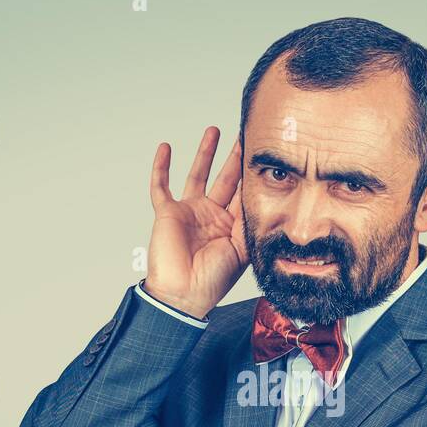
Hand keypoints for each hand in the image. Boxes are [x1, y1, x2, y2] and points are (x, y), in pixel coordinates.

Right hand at [143, 125, 247, 319]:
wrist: (184, 294)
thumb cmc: (213, 280)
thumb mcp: (242, 250)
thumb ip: (251, 223)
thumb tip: (265, 199)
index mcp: (231, 226)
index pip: (244, 193)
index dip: (253, 174)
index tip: (263, 154)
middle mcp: (211, 216)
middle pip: (226, 179)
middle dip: (235, 157)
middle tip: (244, 135)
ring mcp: (189, 213)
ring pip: (198, 175)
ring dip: (205, 153)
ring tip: (214, 131)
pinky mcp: (168, 213)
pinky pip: (161, 187)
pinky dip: (161, 168)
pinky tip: (165, 149)